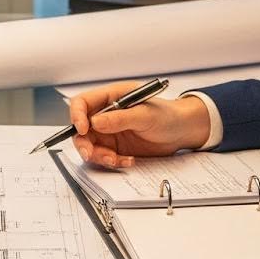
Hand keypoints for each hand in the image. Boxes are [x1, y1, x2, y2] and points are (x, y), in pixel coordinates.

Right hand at [68, 81, 211, 170]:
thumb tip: (95, 122)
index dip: (77, 115)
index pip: (82, 102)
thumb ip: (120, 118)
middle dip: (84, 143)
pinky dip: (111, 162)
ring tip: (116, 160)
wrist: (182, 132)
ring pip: (90, 145)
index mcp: (111, 97)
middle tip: (91, 154)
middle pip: (81, 128)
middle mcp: (106, 114)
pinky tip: (128, 161)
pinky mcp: (116, 147)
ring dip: (98, 156)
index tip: (83, 129)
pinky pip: (104, 157)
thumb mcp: (145, 115)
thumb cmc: (168, 116)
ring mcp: (110, 131)